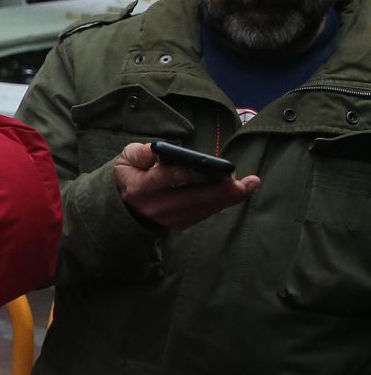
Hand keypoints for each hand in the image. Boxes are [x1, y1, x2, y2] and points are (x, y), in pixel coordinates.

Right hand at [114, 142, 259, 229]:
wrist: (124, 207)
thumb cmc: (130, 175)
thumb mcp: (126, 159)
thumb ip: (141, 153)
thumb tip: (158, 150)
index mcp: (140, 187)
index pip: (164, 179)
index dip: (184, 173)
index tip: (204, 167)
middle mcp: (156, 207)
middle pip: (193, 198)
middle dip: (222, 190)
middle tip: (248, 181)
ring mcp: (168, 218)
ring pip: (203, 208)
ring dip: (229, 197)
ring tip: (250, 185)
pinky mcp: (179, 224)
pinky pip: (204, 213)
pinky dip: (222, 202)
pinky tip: (238, 192)